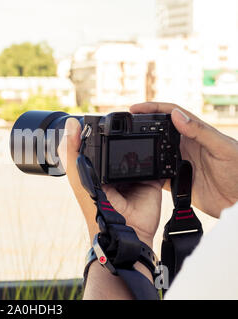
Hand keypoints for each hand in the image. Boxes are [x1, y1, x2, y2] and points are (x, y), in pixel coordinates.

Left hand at [57, 118, 163, 247]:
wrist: (124, 233)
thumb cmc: (96, 208)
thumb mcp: (79, 178)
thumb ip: (72, 153)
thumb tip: (71, 122)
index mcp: (97, 168)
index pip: (99, 143)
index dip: (102, 130)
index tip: (107, 113)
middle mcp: (115, 170)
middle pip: (121, 145)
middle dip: (126, 134)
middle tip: (132, 115)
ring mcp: (134, 174)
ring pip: (139, 151)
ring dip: (144, 141)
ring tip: (148, 124)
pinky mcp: (152, 179)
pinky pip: (157, 163)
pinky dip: (159, 154)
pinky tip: (162, 140)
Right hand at [130, 102, 237, 217]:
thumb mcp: (222, 148)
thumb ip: (200, 132)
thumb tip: (176, 115)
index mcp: (197, 133)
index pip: (171, 114)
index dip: (152, 109)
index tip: (135, 109)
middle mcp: (186, 145)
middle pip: (159, 131)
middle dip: (141, 126)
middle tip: (125, 126)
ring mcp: (181, 163)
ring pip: (155, 152)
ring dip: (143, 149)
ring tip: (127, 148)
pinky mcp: (178, 181)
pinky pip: (157, 175)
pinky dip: (147, 174)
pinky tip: (139, 173)